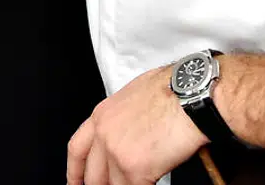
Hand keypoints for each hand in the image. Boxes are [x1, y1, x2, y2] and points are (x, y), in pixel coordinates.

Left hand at [66, 60, 206, 184]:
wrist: (190, 95)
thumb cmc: (172, 89)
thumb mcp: (134, 96)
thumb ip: (123, 119)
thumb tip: (129, 132)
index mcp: (102, 115)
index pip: (77, 150)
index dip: (74, 171)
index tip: (75, 182)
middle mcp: (103, 134)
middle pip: (92, 174)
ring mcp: (116, 153)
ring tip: (136, 183)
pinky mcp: (134, 168)